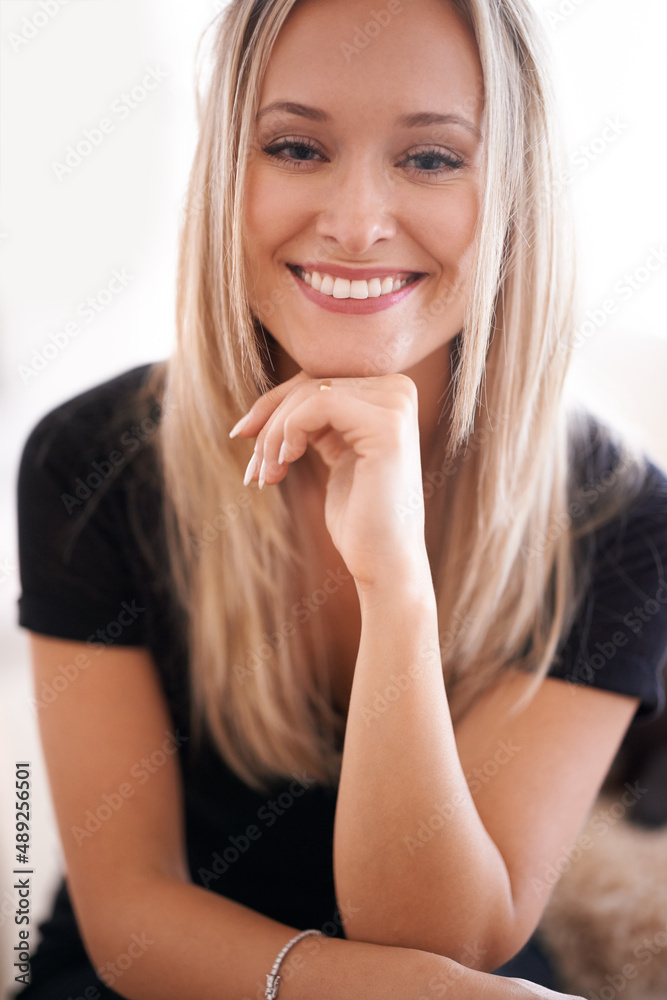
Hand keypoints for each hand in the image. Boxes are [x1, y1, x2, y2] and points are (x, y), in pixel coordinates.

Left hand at [229, 370, 429, 591]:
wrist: (384, 563)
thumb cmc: (359, 518)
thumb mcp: (337, 455)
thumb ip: (320, 422)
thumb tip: (268, 401)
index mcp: (390, 396)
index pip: (318, 380)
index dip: (274, 405)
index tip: (242, 435)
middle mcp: (399, 391)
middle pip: (311, 384)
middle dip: (270, 424)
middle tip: (252, 470)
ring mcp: (396, 406)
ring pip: (309, 394)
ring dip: (274, 435)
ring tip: (266, 476)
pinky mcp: (387, 425)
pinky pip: (318, 405)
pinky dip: (289, 431)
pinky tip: (285, 463)